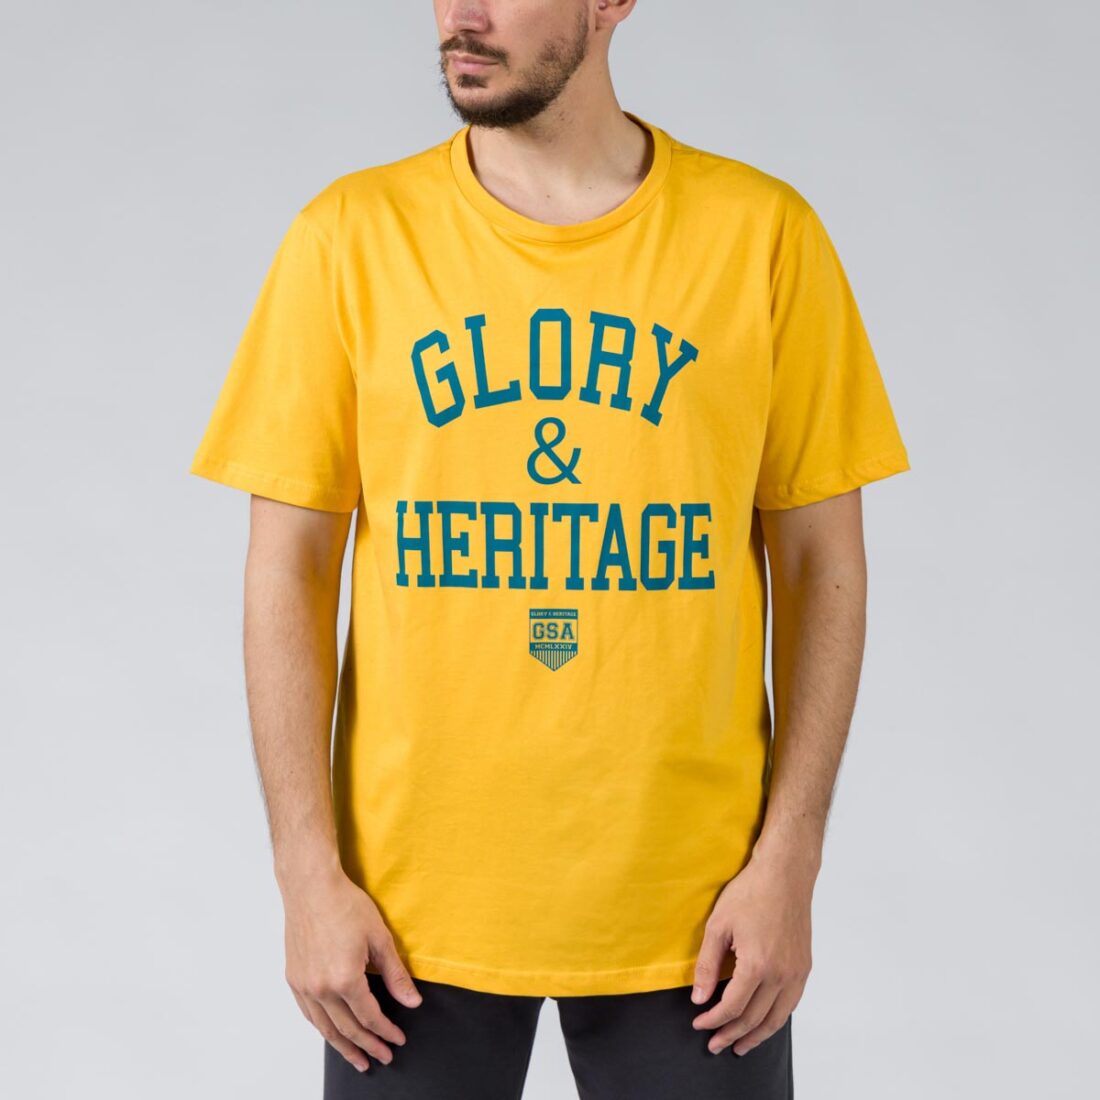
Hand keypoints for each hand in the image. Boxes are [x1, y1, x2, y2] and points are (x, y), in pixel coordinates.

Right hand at [282, 867, 422, 1072]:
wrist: (311, 887)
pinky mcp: (293, 978)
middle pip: (347, 1028)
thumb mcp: (379, 937)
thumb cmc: (346, 905)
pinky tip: (331, 1033)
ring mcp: (304, 985)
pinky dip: (322, 1028)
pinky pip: (308, 1013)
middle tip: (382, 1056)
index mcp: (345, 979)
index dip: (385, 1031)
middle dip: (368, 1045)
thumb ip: (395, 974)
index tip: (397, 1039)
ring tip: (358, 1059)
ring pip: (325, 1027)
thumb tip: (412, 1002)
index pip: (369, 1016)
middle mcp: (321, 988)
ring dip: (343, 1046)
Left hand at [689, 851, 814, 1054]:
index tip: (698, 1024)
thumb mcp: (718, 926)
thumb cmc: (750, 893)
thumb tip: (699, 998)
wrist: (785, 875)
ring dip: (756, 1036)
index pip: (732, 1007)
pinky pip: (791, 1004)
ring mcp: (796, 972)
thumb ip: (708, 965)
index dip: (713, 1020)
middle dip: (731, 1034)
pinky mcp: (804, 967)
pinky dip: (776, 1019)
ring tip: (739, 1046)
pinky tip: (764, 1023)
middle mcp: (781, 975)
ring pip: (776, 1018)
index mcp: (757, 965)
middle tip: (714, 1044)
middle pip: (754, 1018)